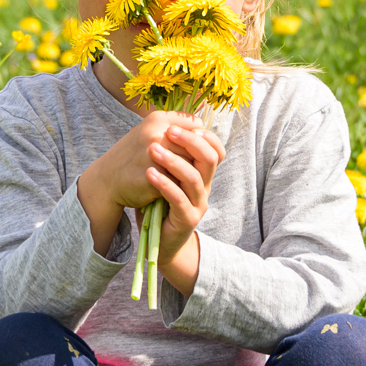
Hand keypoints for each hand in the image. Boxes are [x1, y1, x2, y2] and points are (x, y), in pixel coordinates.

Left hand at [77, 113, 224, 283]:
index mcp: (202, 174)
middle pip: (210, 158)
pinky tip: (150, 174)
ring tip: (153, 150)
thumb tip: (164, 124)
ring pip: (194, 177)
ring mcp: (198, 204)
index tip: (179, 124)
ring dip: (173, 161)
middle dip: (190, 141)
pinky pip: (179, 199)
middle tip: (168, 131)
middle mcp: (205, 187)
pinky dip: (165, 184)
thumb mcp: (167, 176)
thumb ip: (169, 155)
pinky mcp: (187, 219)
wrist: (160, 241)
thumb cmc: (160, 204)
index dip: (203, 135)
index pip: (215, 149)